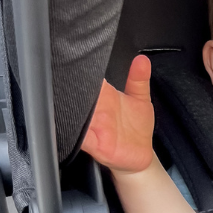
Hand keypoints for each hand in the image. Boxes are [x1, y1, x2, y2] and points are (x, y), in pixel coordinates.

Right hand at [81, 55, 154, 173]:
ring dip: (72, 107)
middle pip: (77, 94)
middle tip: (70, 77)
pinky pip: (80, 137)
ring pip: (74, 113)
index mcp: (103, 96)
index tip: (78, 57)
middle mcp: (94, 110)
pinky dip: (76, 131)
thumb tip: (142, 59)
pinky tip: (78, 125)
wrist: (138, 155)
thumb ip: (139, 79)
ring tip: (73, 98)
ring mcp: (92, 126)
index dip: (82, 68)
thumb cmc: (136, 127)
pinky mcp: (93, 144)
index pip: (88, 78)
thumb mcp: (141, 99)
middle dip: (72, 86)